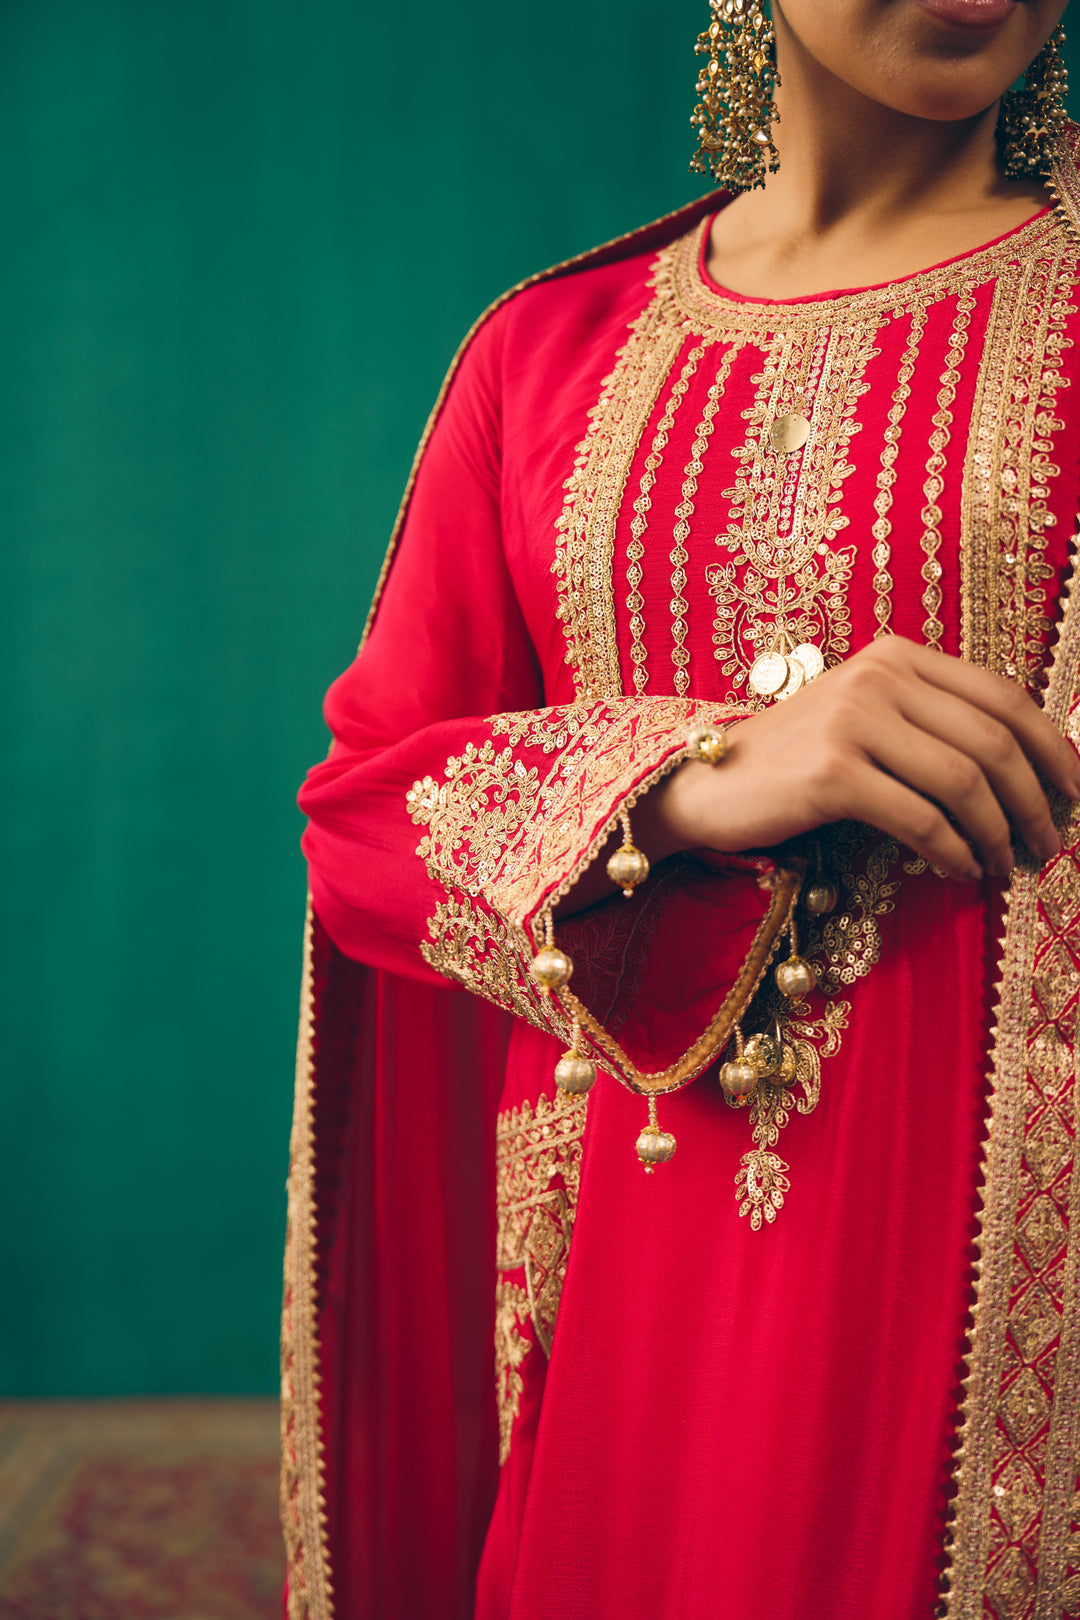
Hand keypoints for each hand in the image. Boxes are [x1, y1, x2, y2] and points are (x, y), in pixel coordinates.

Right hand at [643, 637, 1079, 880]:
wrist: (705, 783)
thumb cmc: (793, 762)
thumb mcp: (866, 719)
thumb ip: (931, 723)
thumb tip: (1022, 770)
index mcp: (898, 655)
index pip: (1003, 696)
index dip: (1054, 749)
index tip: (1074, 794)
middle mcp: (880, 676)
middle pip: (994, 742)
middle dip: (1036, 802)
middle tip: (1049, 845)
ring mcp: (855, 721)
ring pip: (965, 782)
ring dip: (1000, 834)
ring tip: (1008, 866)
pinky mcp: (833, 773)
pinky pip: (922, 819)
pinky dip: (954, 852)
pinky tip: (962, 872)